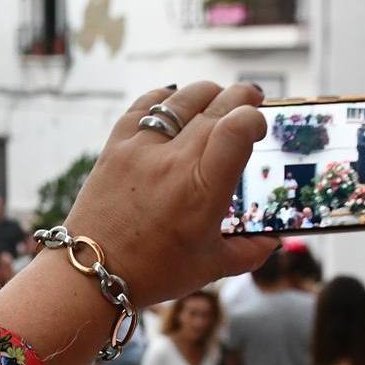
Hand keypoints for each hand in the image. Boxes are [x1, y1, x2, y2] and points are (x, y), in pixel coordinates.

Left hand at [63, 82, 280, 306]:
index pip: (236, 129)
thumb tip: (273, 239)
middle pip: (215, 106)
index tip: (259, 126)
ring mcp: (141, 150)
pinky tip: (176, 103)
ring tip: (219, 99)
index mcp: (203, 190)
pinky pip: (144, 106)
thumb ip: (250, 251)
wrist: (92, 270)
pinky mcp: (115, 146)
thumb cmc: (154, 271)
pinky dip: (165, 99)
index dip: (254, 118)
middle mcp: (173, 162)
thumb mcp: (212, 267)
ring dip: (208, 93)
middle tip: (252, 101)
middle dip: (241, 98)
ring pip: (181, 99)